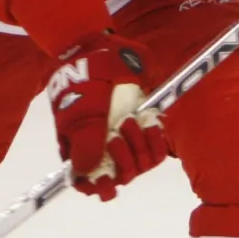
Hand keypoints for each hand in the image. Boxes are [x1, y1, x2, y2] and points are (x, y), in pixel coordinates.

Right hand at [47, 32, 169, 201]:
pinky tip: (150, 124)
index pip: (87, 183)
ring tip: (129, 121)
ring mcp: (126, 138)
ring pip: (140, 166)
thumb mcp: (82, 112)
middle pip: (120, 177)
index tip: (106, 184)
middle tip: (115, 136)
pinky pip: (157, 151)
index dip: (98, 187)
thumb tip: (83, 173)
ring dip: (138, 147)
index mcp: (81, 148)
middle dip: (122, 161)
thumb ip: (84, 144)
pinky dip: (156, 141)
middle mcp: (104, 148)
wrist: (104, 50)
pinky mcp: (145, 127)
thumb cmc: (85, 81)